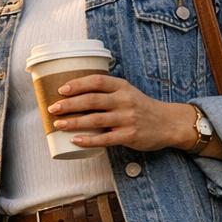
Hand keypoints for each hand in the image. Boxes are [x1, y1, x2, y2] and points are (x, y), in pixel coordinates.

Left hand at [49, 74, 196, 152]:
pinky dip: (88, 140)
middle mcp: (125, 100)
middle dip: (70, 104)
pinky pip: (105, 139)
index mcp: (123, 87)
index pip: (97, 81)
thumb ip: (108, 92)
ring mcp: (127, 119)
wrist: (168, 124)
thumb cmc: (142, 108)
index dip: (77, 84)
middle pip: (92, 100)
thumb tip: (75, 94)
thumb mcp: (128, 93)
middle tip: (53, 108)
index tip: (61, 90)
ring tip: (58, 124)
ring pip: (95, 120)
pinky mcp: (129, 136)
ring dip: (74, 122)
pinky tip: (75, 140)